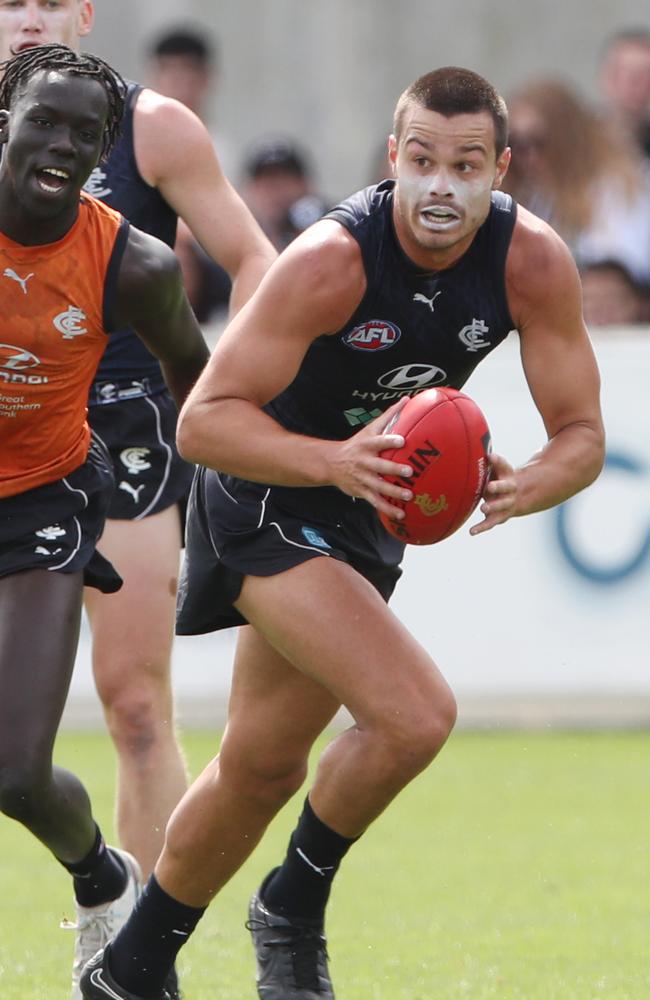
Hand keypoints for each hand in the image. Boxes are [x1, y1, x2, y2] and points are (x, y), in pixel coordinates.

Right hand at [328, 399, 414, 517]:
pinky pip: (375, 501)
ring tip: (408, 495)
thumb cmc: (357, 444)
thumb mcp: (369, 429)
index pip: (378, 441)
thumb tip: (407, 399)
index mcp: (366, 445)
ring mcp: (362, 478)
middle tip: (409, 471)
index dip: (389, 441)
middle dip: (394, 469)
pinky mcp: (361, 491)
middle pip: (380, 466)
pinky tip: (400, 514)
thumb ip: (389, 416)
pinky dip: (387, 508)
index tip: (402, 440)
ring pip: (379, 486)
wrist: (331, 463)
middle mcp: (364, 462)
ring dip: (393, 492)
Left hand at [470, 453, 517, 534]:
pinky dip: (481, 527)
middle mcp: (509, 489)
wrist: (517, 496)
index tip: (490, 456)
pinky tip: (471, 532)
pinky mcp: (500, 516)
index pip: (504, 466)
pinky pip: (491, 522)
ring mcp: (506, 504)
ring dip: (493, 507)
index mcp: (507, 474)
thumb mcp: (494, 468)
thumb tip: (464, 445)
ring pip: (501, 506)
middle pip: (506, 487)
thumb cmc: (498, 478)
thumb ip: (485, 462)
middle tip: (489, 486)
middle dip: (498, 487)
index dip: (498, 461)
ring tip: (483, 508)